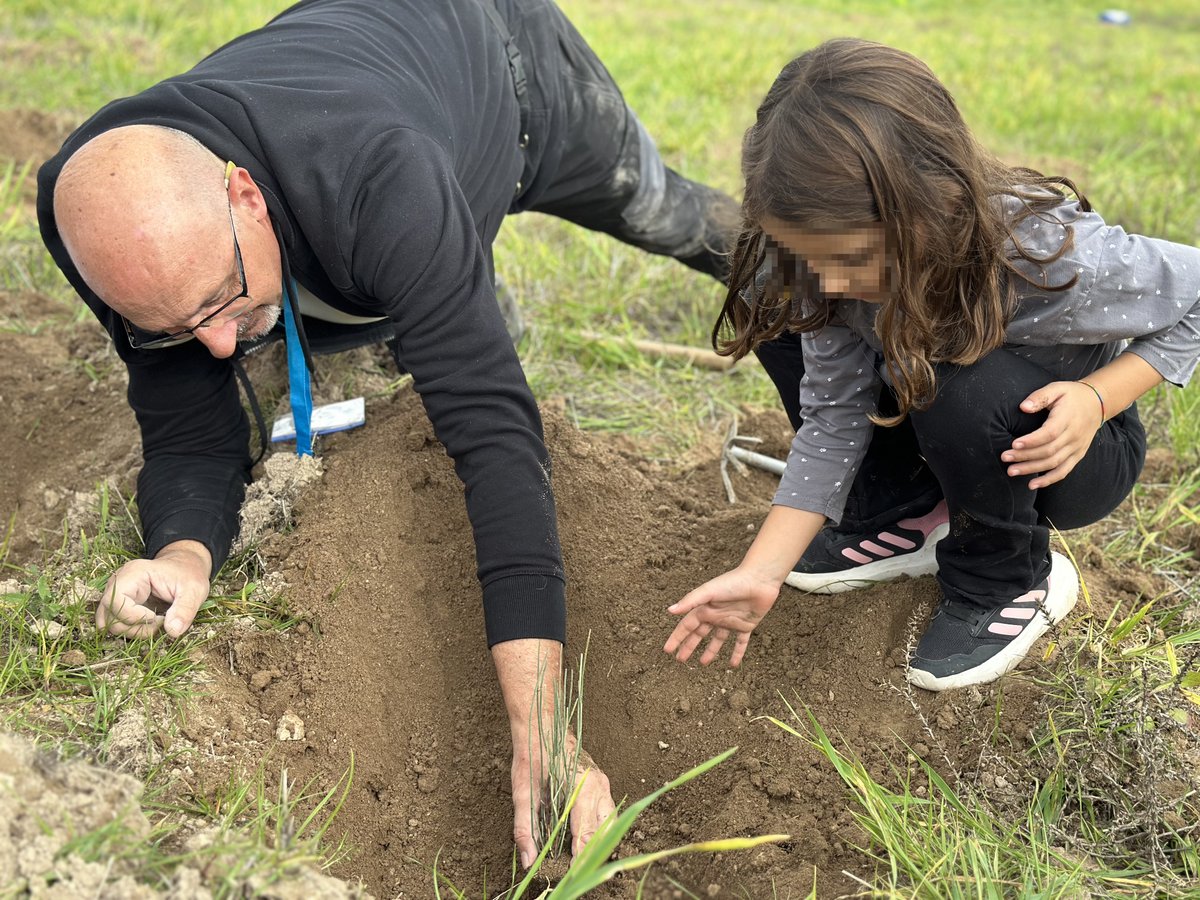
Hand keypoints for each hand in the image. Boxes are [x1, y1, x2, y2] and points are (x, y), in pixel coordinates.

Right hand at [97, 542, 211, 638]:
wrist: (186, 567)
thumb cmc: (189, 574)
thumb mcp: (194, 590)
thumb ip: (185, 610)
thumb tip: (172, 631)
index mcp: (134, 573)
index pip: (116, 600)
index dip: (134, 616)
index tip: (157, 617)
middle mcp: (119, 583)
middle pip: (110, 615)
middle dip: (135, 627)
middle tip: (160, 622)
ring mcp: (117, 595)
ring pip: (111, 623)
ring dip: (134, 631)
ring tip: (157, 624)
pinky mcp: (121, 605)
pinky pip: (117, 624)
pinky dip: (132, 631)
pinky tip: (151, 625)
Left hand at [511, 741, 614, 868]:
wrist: (541, 725)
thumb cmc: (531, 756)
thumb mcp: (522, 793)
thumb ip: (525, 828)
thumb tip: (528, 860)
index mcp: (582, 789)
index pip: (587, 835)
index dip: (581, 859)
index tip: (573, 876)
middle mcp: (599, 786)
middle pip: (605, 831)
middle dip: (594, 853)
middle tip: (578, 871)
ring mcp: (603, 782)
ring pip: (611, 821)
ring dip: (600, 841)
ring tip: (583, 859)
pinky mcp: (601, 781)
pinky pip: (608, 810)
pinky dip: (600, 828)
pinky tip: (586, 838)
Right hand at [664, 567, 779, 666]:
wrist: (759, 580)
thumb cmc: (732, 582)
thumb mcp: (709, 591)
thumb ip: (690, 601)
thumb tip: (670, 610)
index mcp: (705, 609)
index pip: (687, 626)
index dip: (677, 637)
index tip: (667, 650)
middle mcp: (715, 616)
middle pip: (699, 634)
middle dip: (689, 646)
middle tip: (680, 659)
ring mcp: (730, 622)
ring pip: (718, 640)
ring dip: (710, 652)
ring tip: (703, 663)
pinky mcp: (746, 626)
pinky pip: (740, 643)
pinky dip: (737, 653)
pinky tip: (733, 665)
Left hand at [1004, 380, 1102, 489]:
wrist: (1097, 403)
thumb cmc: (1072, 395)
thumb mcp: (1057, 388)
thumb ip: (1040, 397)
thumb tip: (1023, 407)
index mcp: (1067, 418)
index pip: (1049, 433)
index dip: (1032, 441)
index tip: (1014, 444)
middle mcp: (1073, 435)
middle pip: (1048, 451)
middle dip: (1025, 456)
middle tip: (1005, 458)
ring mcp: (1077, 447)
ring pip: (1054, 463)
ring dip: (1032, 470)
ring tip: (1012, 471)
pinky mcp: (1078, 455)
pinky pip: (1064, 471)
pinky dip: (1049, 480)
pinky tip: (1032, 485)